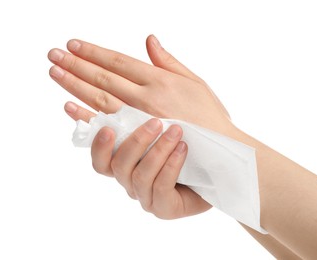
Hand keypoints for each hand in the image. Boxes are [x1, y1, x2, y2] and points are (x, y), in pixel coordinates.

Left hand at [48, 35, 233, 135]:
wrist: (220, 152)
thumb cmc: (211, 116)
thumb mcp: (195, 82)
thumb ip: (169, 61)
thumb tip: (149, 40)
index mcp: (160, 80)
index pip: (119, 61)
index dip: (94, 52)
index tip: (73, 45)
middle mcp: (146, 98)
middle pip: (103, 77)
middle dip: (76, 65)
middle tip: (53, 55)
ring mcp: (139, 121)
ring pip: (100, 99)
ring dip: (75, 85)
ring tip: (55, 73)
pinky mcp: (138, 142)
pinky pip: (107, 129)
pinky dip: (86, 117)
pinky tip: (69, 106)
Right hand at [91, 119, 210, 218]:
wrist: (216, 170)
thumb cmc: (189, 145)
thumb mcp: (166, 127)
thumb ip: (147, 119)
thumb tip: (130, 93)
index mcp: (126, 166)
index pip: (101, 162)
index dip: (99, 147)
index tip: (108, 129)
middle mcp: (132, 182)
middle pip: (119, 166)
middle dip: (137, 142)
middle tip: (156, 123)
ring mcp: (147, 197)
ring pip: (140, 176)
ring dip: (158, 151)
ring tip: (176, 132)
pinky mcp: (164, 208)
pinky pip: (160, 188)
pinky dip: (171, 166)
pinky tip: (183, 149)